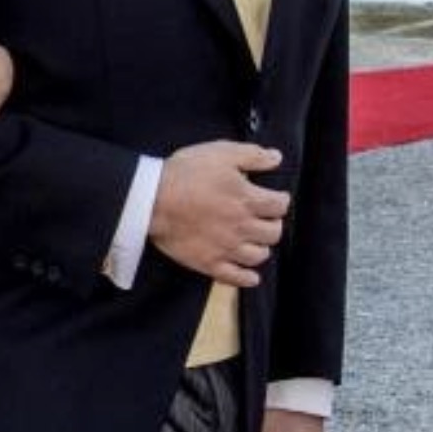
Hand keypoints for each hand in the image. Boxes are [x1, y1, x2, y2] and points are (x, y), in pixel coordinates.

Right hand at [147, 141, 289, 286]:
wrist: (152, 200)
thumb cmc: (184, 173)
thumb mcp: (220, 153)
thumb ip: (252, 155)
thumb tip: (276, 158)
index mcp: (248, 199)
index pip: (280, 205)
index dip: (280, 200)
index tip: (275, 197)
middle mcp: (243, 227)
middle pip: (274, 233)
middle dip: (273, 224)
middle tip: (264, 218)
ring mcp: (227, 248)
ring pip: (260, 256)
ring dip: (262, 247)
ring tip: (254, 240)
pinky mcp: (209, 263)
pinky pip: (236, 278)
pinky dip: (248, 278)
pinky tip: (250, 275)